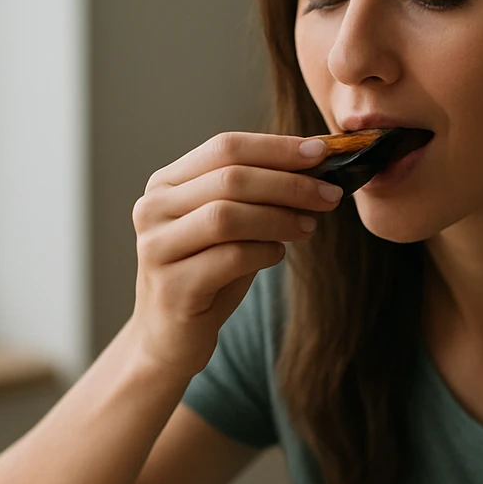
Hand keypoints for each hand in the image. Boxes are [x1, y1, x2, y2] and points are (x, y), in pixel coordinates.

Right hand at [128, 132, 340, 374]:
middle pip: (230, 178)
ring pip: (227, 216)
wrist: (170, 336)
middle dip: (288, 184)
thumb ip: (257, 195)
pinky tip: (278, 254)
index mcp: (166, 183)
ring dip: (279, 218)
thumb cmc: (208, 273)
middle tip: (329, 194)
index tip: (321, 152)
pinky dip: (264, 252)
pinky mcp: (172, 287)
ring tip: (310, 226)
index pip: (224, 147)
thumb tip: (317, 166)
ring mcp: (157, 248)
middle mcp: (152, 209)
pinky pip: (230, 258)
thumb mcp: (230, 226)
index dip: (276, 148)